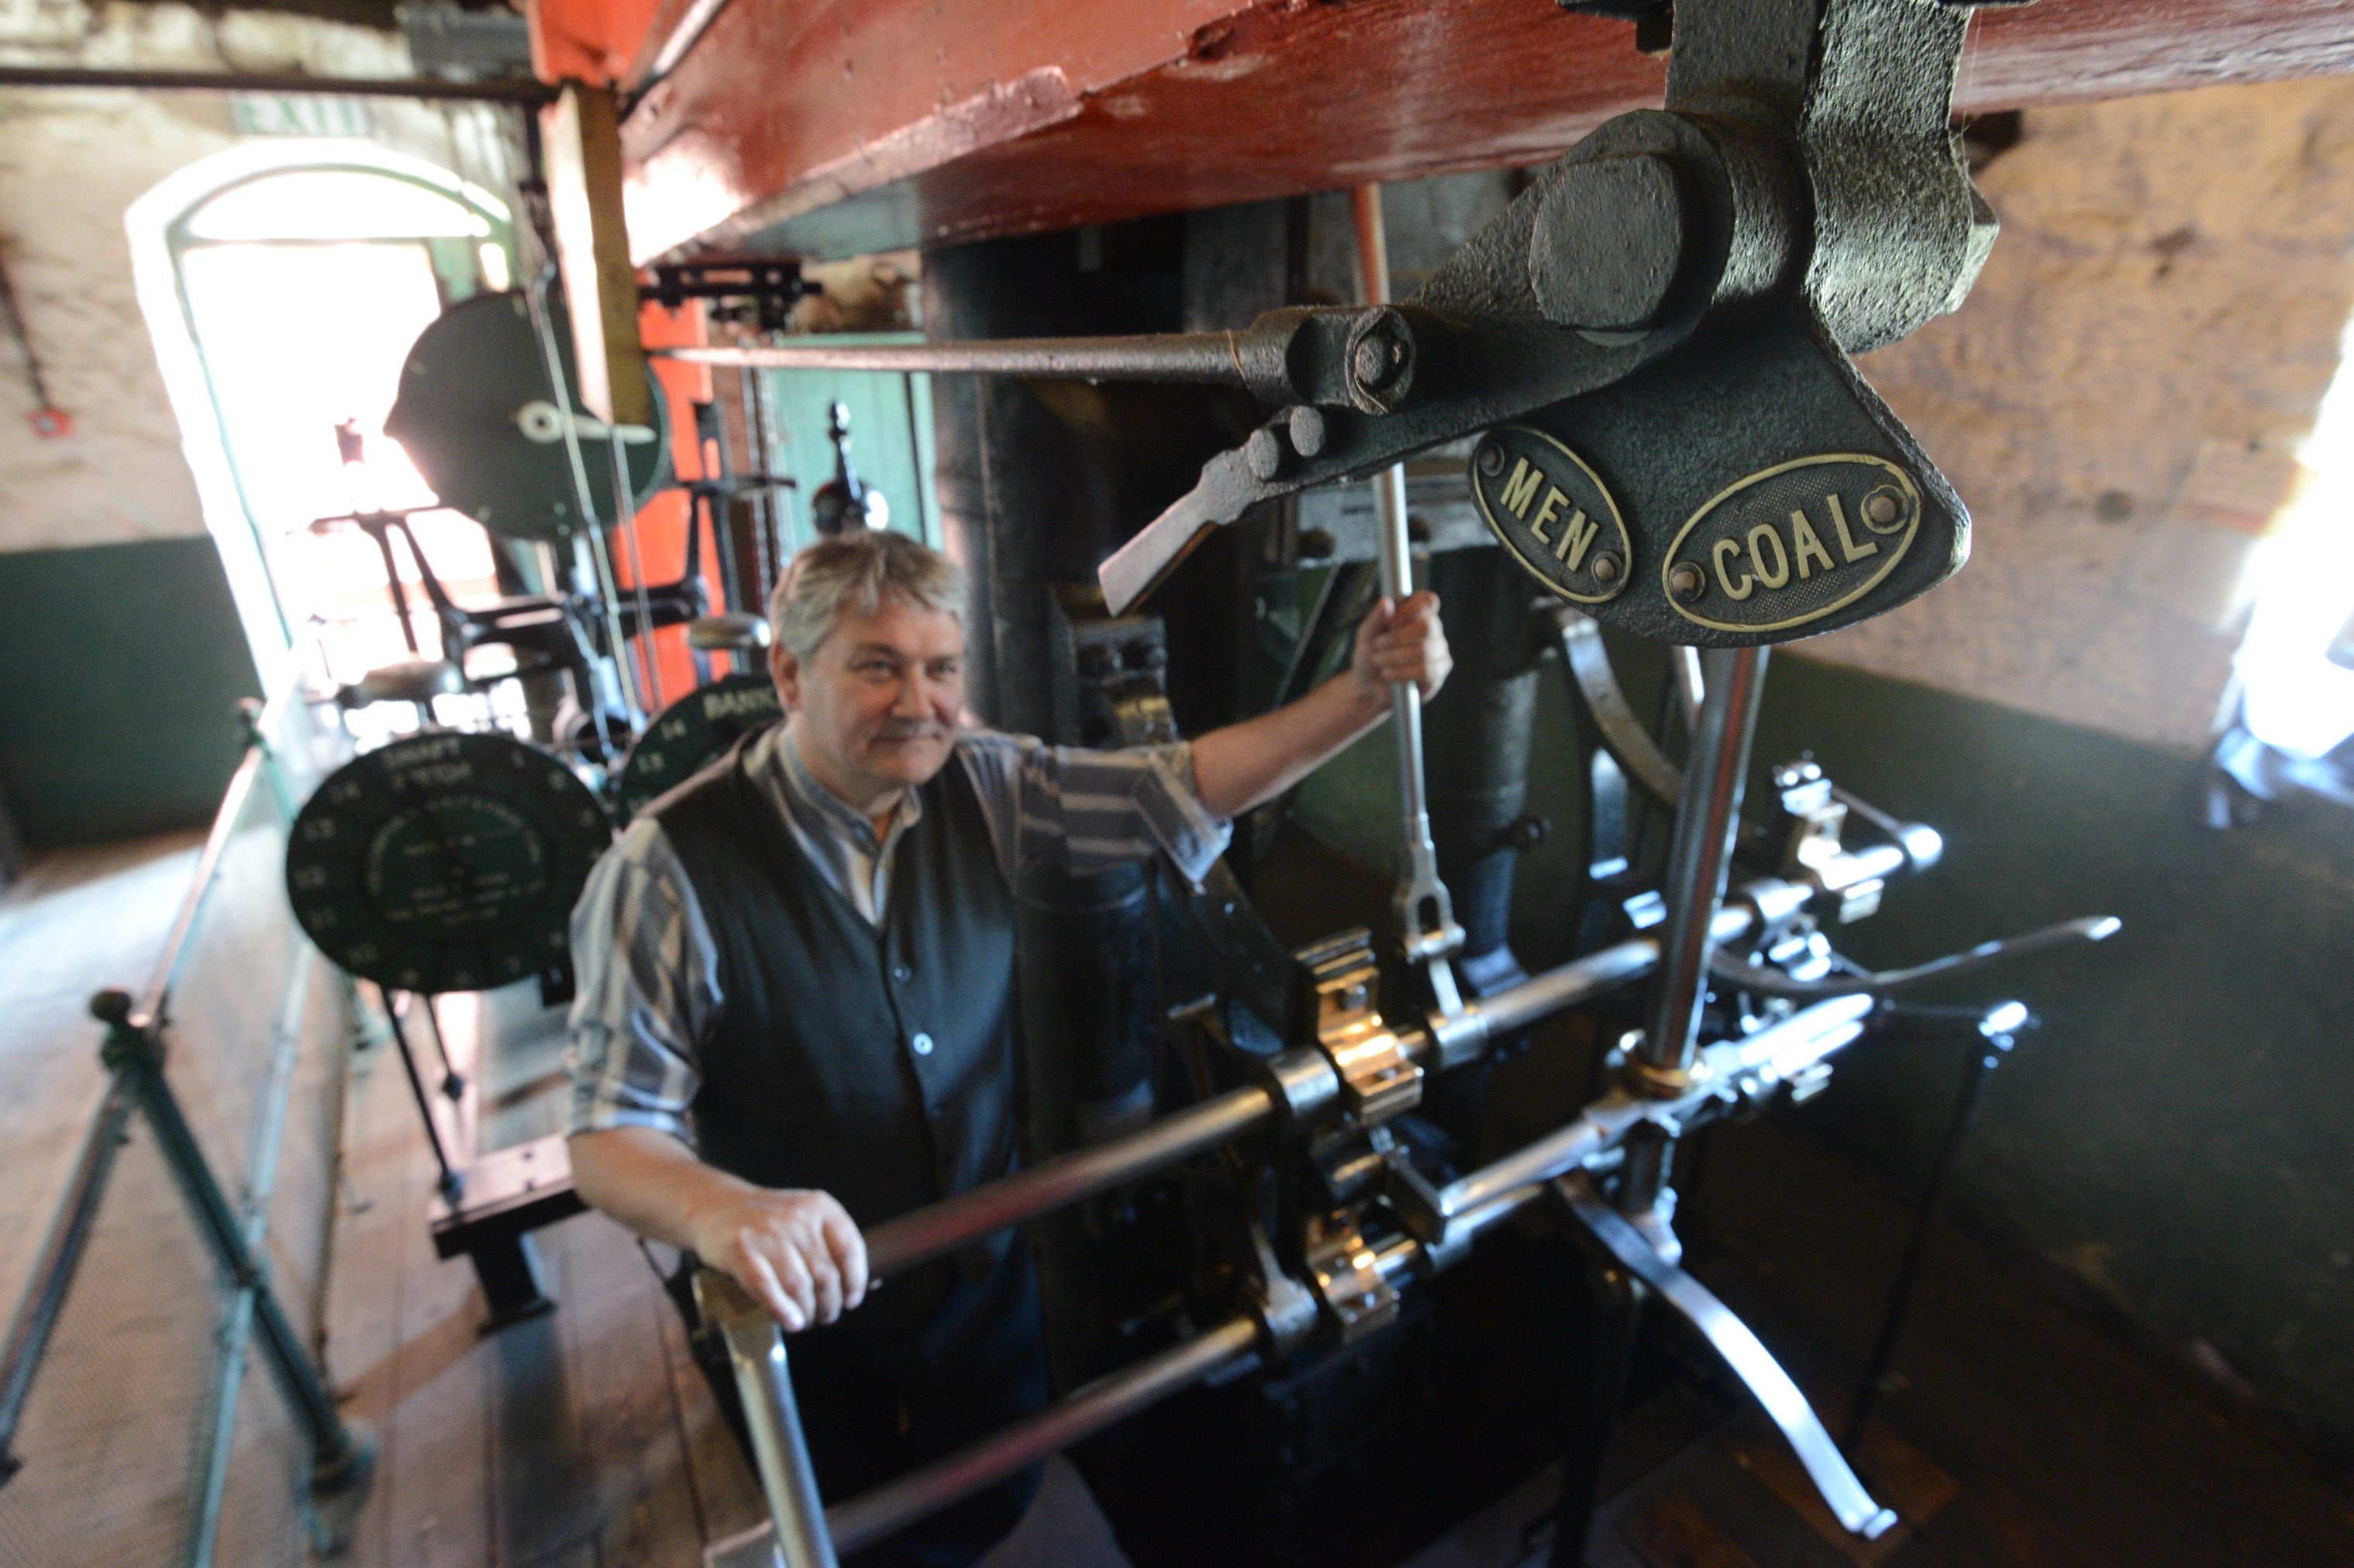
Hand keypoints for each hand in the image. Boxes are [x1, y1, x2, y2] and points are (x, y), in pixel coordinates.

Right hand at [689, 1187, 869, 1332]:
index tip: (853, 1300)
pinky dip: (783, 1311)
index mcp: (819, 1206)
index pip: (850, 1248)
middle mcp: (797, 1217)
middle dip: (830, 1304)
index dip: (856, 1280)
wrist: (714, 1205)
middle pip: (826, 1275)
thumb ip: (831, 1246)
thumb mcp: (803, 1219)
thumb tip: (871, 1283)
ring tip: (807, 1319)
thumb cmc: (766, 1220)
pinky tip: (791, 1321)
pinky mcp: (742, 1251)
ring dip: (808, 1312)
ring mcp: (768, 1234)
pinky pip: (769, 1289)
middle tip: (825, 1315)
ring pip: (800, 1287)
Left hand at [1351, 590, 1451, 702]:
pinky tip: (1389, 674)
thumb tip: (1387, 601)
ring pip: (1425, 650)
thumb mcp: (1366, 635)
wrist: (1369, 687)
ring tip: (1378, 662)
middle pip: (1427, 626)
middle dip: (1397, 638)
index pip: (1428, 600)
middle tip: (1378, 645)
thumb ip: (1376, 618)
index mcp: (1417, 613)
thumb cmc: (1370, 655)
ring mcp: (1439, 651)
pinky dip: (1402, 672)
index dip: (1412, 608)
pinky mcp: (1438, 672)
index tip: (1392, 621)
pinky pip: (1426, 670)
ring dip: (1395, 657)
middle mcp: (1432, 629)